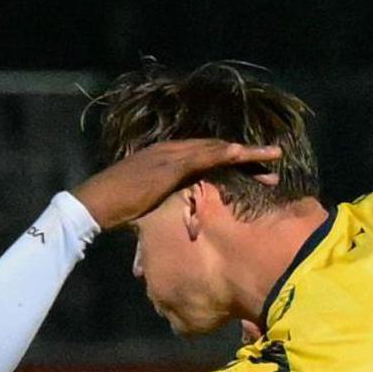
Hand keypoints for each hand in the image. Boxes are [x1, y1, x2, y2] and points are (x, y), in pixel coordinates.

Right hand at [72, 137, 282, 232]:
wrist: (97, 202)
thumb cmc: (116, 208)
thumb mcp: (147, 205)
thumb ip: (165, 207)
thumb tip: (177, 222)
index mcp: (168, 159)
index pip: (207, 156)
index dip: (232, 161)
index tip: (255, 167)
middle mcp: (171, 150)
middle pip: (217, 149)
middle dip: (247, 154)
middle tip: (276, 156)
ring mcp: (170, 154)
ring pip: (216, 149)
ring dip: (245, 152)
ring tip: (272, 155)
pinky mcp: (169, 163)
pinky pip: (202, 156)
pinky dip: (223, 153)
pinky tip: (242, 153)